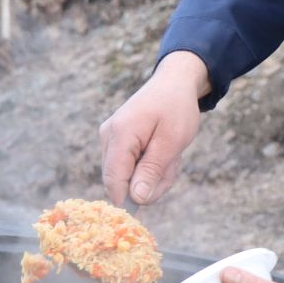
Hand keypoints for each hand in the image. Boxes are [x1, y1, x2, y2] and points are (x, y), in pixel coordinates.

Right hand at [100, 51, 210, 205]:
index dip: (131, 198)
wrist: (174, 83)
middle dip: (149, 182)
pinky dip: (148, 166)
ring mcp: (108, 139)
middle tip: (172, 165)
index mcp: (120, 134)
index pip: (114, 181)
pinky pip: (128, 167)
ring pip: (126, 177)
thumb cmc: (176, 109)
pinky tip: (161, 152)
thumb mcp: (172, 142)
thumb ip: (152, 170)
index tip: (156, 193)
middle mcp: (107, 137)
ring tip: (169, 156)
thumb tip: (135, 199)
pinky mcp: (114, 142)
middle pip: (120, 182)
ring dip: (152, 174)